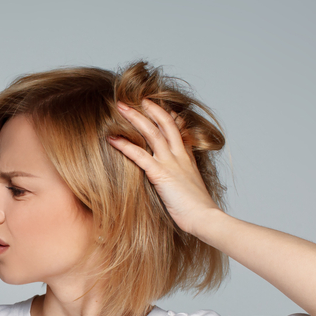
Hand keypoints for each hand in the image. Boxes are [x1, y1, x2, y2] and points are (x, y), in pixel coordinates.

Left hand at [108, 98, 218, 234]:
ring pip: (152, 132)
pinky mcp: (161, 173)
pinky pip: (140, 155)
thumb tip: (173, 182)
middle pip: (166, 123)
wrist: (204, 218)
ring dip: (135, 117)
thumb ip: (181, 180)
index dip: (169, 117)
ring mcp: (171, 162)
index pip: (179, 130)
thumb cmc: (196, 210)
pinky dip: (124, 145)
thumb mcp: (190, 189)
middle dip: (150, 108)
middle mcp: (180, 156)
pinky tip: (111, 138)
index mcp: (187, 159)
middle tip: (137, 98)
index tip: (159, 106)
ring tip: (121, 106)